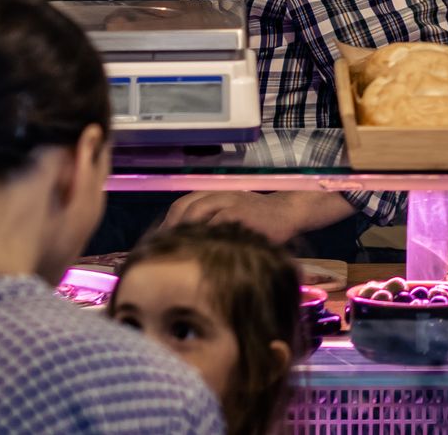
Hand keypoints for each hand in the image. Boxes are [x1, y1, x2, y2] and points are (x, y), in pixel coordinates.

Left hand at [160, 191, 356, 243]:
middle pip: (187, 208)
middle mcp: (221, 195)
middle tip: (164, 251)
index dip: (169, 222)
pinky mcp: (241, 216)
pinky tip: (201, 253)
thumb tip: (181, 240)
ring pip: (198, 214)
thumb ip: (210, 219)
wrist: (288, 212)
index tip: (159, 242)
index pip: (183, 204)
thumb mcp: (232, 211)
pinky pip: (216, 226)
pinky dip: (206, 238)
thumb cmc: (258, 218)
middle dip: (172, 228)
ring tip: (179, 254)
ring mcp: (231, 204)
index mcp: (215, 194)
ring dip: (186, 233)